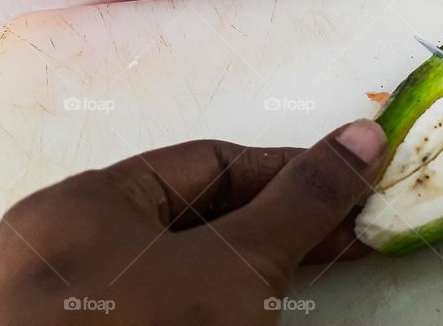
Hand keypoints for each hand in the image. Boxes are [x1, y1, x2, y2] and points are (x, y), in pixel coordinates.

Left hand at [0, 119, 386, 324]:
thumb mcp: (237, 264)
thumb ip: (303, 200)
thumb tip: (365, 135)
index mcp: (87, 205)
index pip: (211, 163)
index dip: (289, 170)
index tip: (351, 181)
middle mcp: (77, 254)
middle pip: (204, 217)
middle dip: (285, 222)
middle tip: (354, 230)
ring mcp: (89, 313)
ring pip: (196, 271)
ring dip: (266, 267)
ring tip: (332, 262)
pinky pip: (183, 311)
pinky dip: (235, 309)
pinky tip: (276, 312)